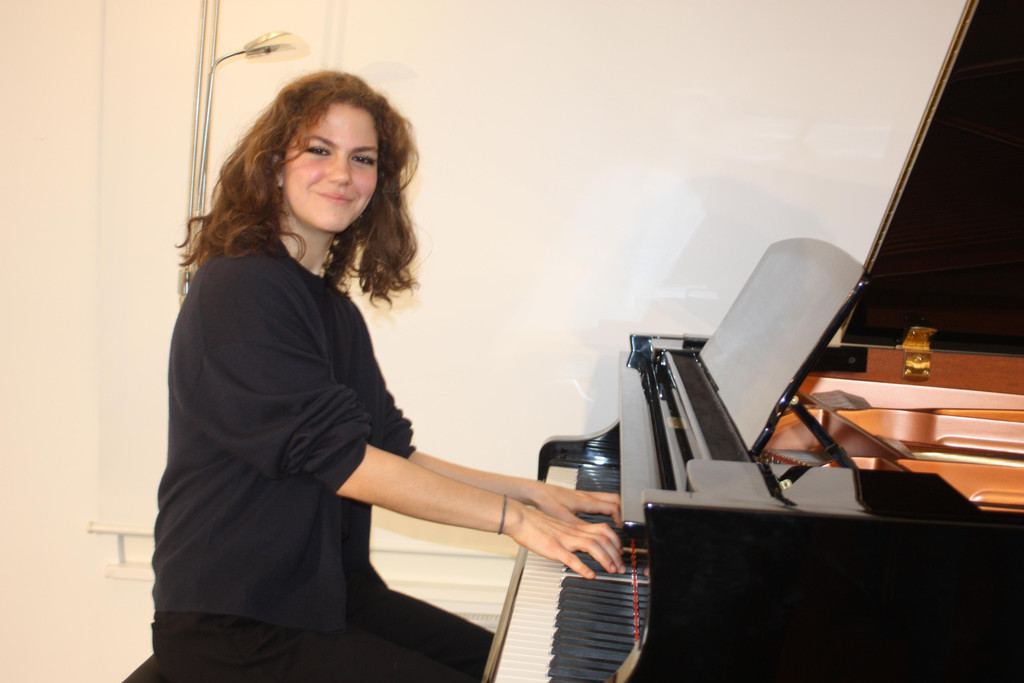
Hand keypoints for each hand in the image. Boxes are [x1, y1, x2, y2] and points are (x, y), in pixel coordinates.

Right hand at [503, 500, 624, 577]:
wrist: (520, 518)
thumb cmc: (537, 524)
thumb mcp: (560, 527)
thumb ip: (573, 535)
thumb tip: (583, 546)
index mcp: (576, 527)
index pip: (604, 529)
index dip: (616, 541)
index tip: (620, 553)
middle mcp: (574, 532)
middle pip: (603, 538)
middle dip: (616, 553)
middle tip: (621, 567)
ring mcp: (565, 539)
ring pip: (592, 545)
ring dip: (605, 559)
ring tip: (611, 570)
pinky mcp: (554, 548)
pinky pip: (571, 558)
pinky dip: (583, 567)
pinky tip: (590, 575)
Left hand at [526, 481, 622, 526]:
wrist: (535, 492)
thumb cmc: (547, 501)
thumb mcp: (564, 518)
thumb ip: (580, 528)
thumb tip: (593, 538)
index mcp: (587, 501)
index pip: (614, 506)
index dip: (621, 518)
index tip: (620, 530)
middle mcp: (588, 496)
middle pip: (615, 499)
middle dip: (622, 512)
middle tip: (622, 527)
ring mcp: (583, 495)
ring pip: (607, 499)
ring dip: (613, 510)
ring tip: (614, 524)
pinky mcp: (578, 497)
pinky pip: (598, 501)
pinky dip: (603, 509)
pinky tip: (597, 518)